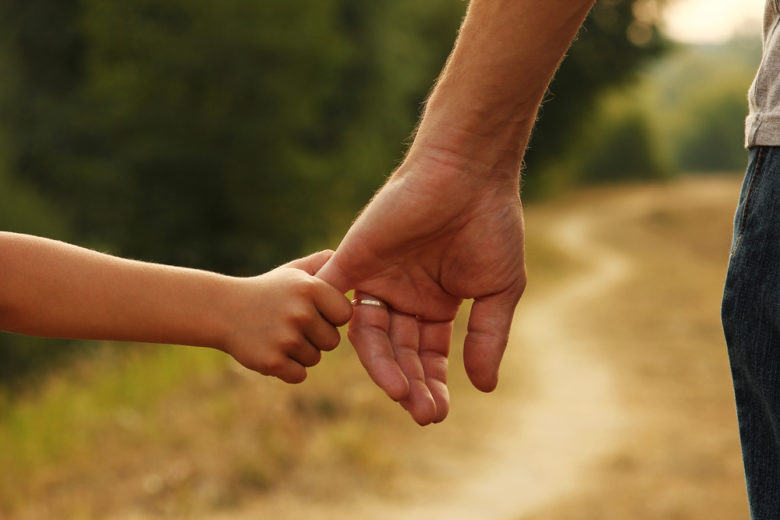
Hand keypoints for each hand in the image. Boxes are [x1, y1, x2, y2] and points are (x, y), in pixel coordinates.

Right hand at [223, 250, 352, 382]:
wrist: (222, 310)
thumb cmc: (266, 291)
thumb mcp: (292, 271)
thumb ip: (322, 263)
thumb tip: (348, 256)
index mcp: (310, 288)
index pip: (345, 313)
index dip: (331, 316)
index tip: (314, 311)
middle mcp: (300, 312)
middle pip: (332, 341)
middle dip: (316, 337)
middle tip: (291, 326)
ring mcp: (286, 338)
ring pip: (315, 358)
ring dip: (300, 352)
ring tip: (278, 335)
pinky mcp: (272, 362)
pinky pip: (299, 375)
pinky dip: (288, 369)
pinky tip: (273, 351)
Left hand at [317, 157, 525, 424]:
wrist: (468, 174)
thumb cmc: (490, 226)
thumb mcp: (498, 291)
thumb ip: (488, 338)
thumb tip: (484, 387)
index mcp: (435, 304)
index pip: (426, 355)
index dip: (431, 384)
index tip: (438, 413)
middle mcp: (403, 296)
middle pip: (398, 352)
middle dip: (410, 384)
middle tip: (422, 414)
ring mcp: (376, 279)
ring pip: (370, 336)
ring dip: (384, 367)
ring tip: (401, 394)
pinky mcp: (353, 260)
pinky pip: (335, 299)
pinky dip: (336, 326)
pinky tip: (357, 356)